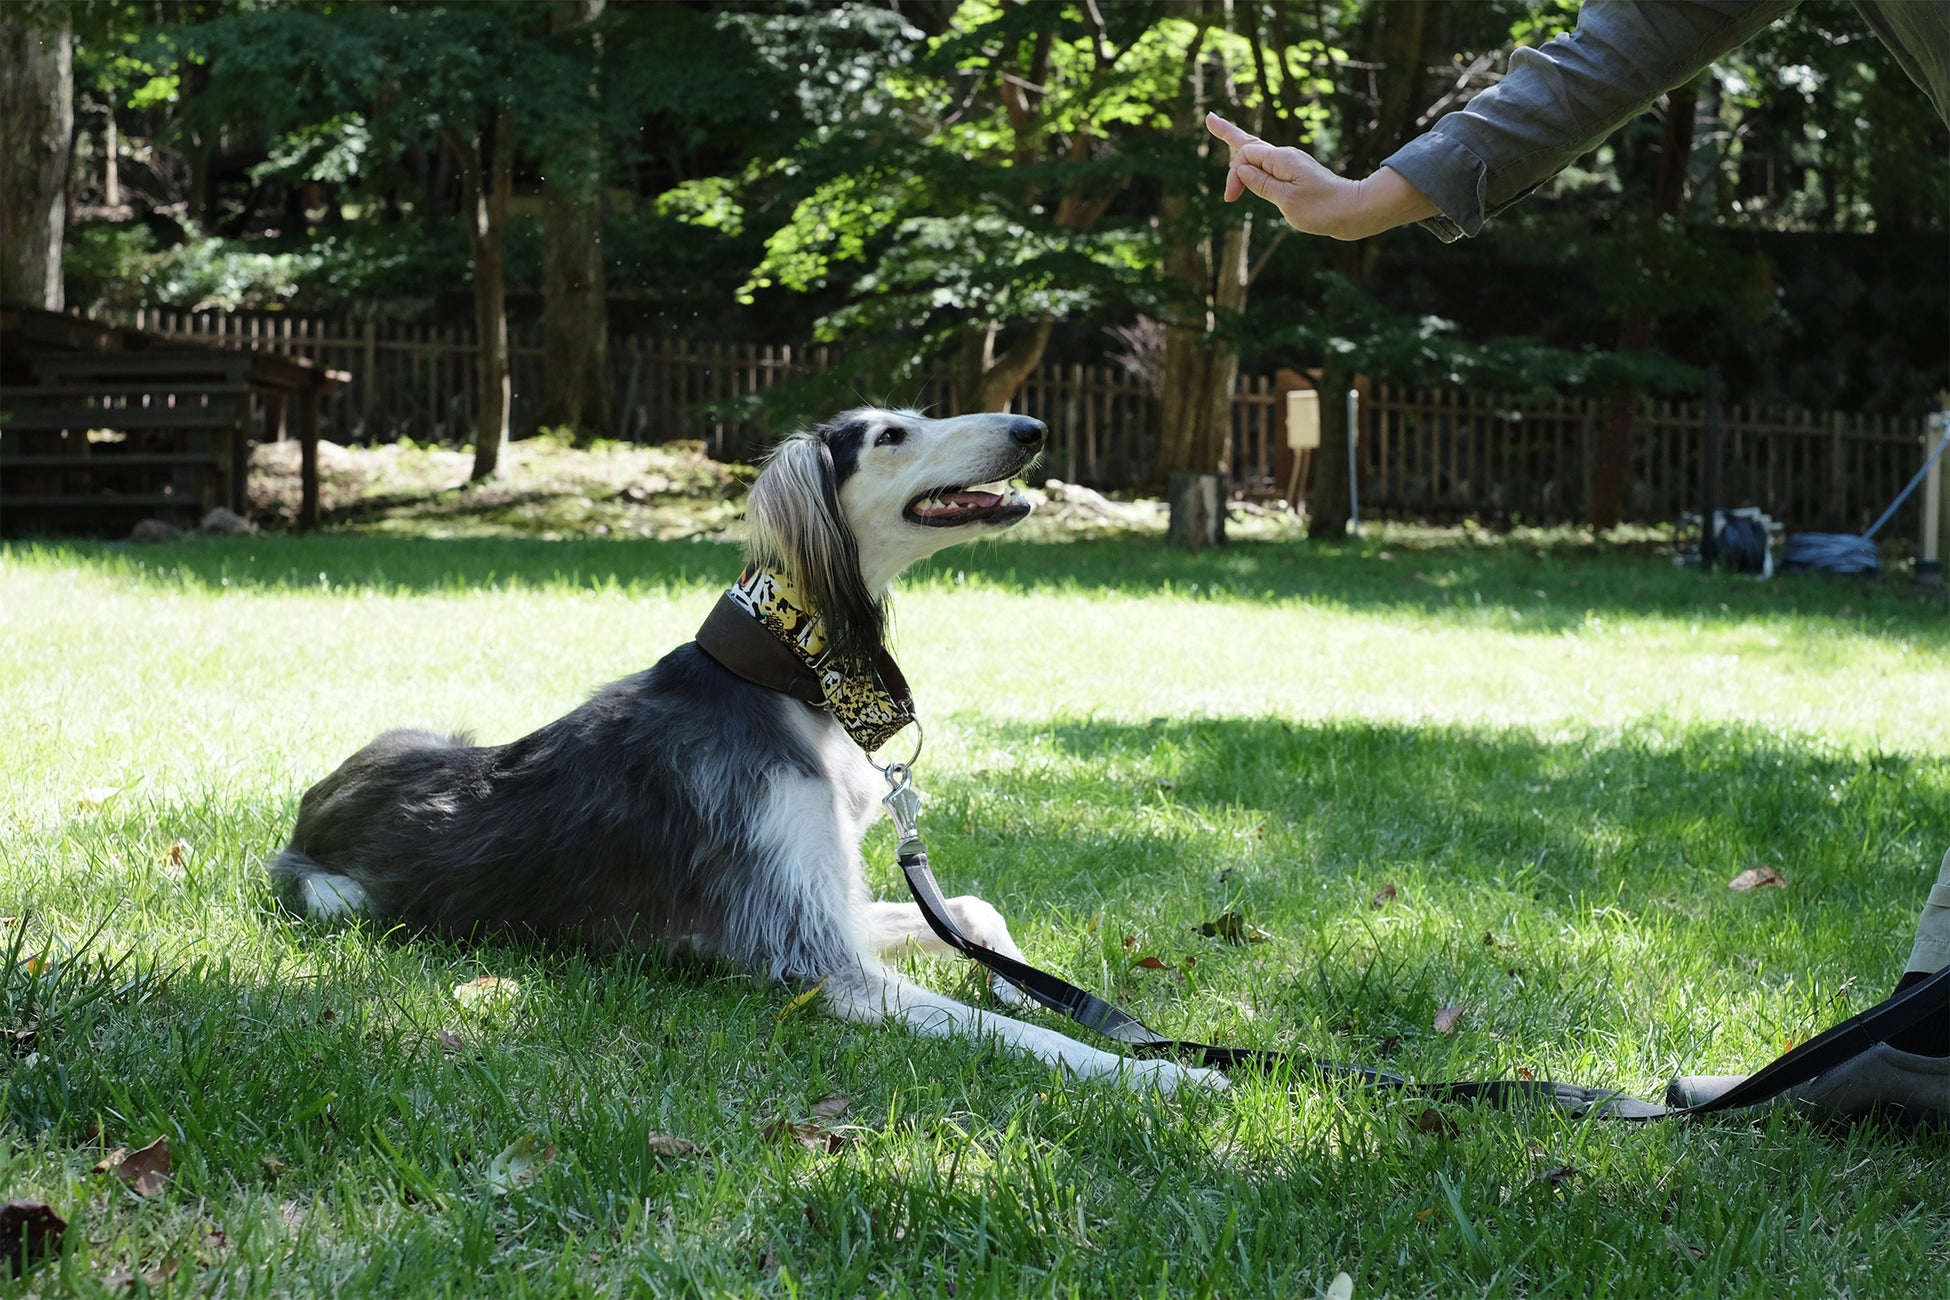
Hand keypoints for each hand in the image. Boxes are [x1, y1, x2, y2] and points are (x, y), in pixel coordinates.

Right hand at [1206, 112, 1436, 240]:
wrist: (1355, 211)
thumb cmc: (1323, 209)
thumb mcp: (1287, 201)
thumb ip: (1262, 184)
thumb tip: (1243, 171)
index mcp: (1282, 160)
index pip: (1245, 157)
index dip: (1232, 176)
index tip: (1230, 200)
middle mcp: (1286, 157)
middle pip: (1250, 143)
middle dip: (1228, 133)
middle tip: (1209, 119)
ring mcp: (1293, 165)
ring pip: (1260, 152)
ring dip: (1240, 144)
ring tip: (1224, 130)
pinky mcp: (1298, 176)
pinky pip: (1269, 164)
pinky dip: (1255, 160)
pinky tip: (1253, 159)